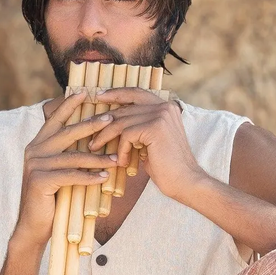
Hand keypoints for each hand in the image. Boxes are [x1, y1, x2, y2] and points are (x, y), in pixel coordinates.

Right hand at [14, 92, 115, 246]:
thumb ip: (68, 154)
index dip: (69, 105)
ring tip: (117, 158)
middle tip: (111, 119)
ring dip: (98, 158)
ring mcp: (35, 165)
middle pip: (67, 133)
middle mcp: (34, 150)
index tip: (86, 93)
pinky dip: (89, 177)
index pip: (55, 119)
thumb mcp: (59, 171)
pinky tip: (104, 178)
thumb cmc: (52, 198)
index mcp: (38, 144)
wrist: (34, 226)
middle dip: (90, 125)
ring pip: (73, 157)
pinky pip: (70, 176)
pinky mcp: (40, 181)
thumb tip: (93, 139)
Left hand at [87, 88, 204, 199]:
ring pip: (121, 122)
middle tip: (89, 134)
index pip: (136, 93)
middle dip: (103, 122)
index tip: (99, 97)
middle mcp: (164, 106)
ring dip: (105, 137)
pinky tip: (123, 162)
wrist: (185, 182)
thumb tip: (111, 120)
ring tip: (96, 148)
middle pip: (125, 108)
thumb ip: (138, 126)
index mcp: (165, 107)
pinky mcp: (155, 127)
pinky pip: (126, 135)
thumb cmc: (166, 166)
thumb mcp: (150, 141)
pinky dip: (121, 150)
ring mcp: (161, 115)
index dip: (116, 93)